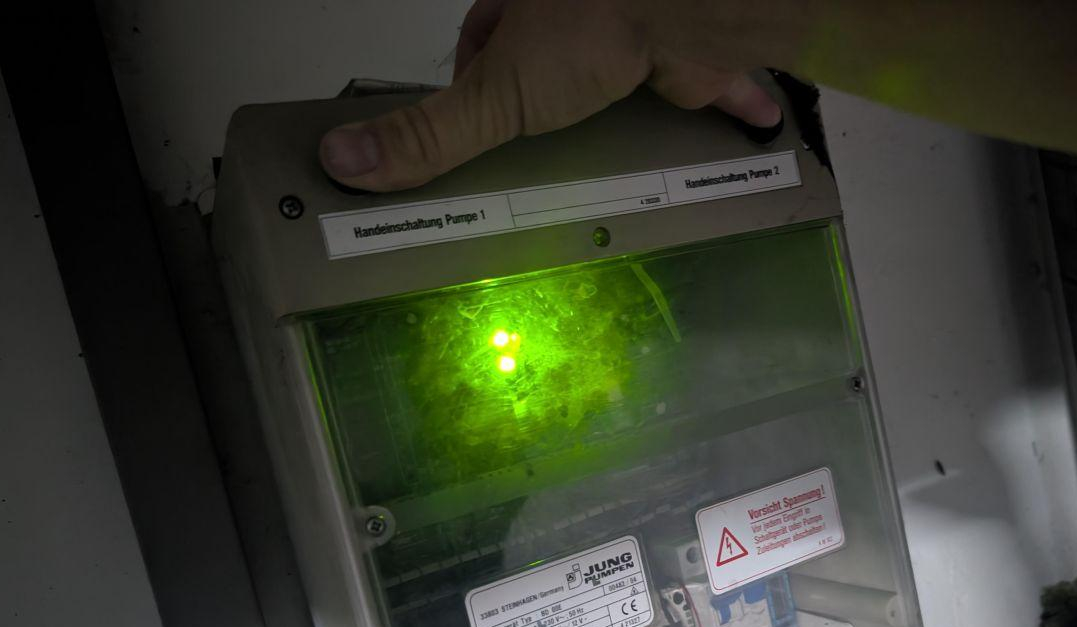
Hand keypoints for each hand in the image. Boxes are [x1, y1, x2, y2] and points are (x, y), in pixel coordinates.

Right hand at [319, 0, 780, 191]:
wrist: (683, 8)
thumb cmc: (587, 32)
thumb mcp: (492, 94)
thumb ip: (427, 134)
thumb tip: (341, 161)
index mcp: (522, 6)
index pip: (482, 42)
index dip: (475, 83)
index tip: (475, 130)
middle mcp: (579, 9)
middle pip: (551, 58)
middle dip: (549, 96)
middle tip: (544, 154)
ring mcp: (638, 24)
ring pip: (624, 66)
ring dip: (624, 101)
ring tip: (615, 156)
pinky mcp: (692, 49)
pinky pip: (708, 74)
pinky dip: (725, 101)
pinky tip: (735, 132)